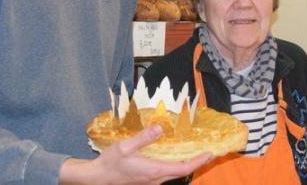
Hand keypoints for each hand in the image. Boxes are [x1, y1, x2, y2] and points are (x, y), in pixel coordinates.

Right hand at [60, 125, 212, 184]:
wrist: (98, 178)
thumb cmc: (110, 163)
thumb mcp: (125, 146)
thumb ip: (143, 137)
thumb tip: (160, 128)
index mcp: (153, 170)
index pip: (182, 168)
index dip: (198, 161)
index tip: (209, 153)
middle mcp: (155, 179)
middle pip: (181, 171)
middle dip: (195, 161)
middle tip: (206, 150)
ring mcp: (151, 181)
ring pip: (172, 173)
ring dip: (184, 163)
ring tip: (194, 151)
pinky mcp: (146, 180)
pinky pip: (164, 173)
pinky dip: (173, 165)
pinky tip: (173, 156)